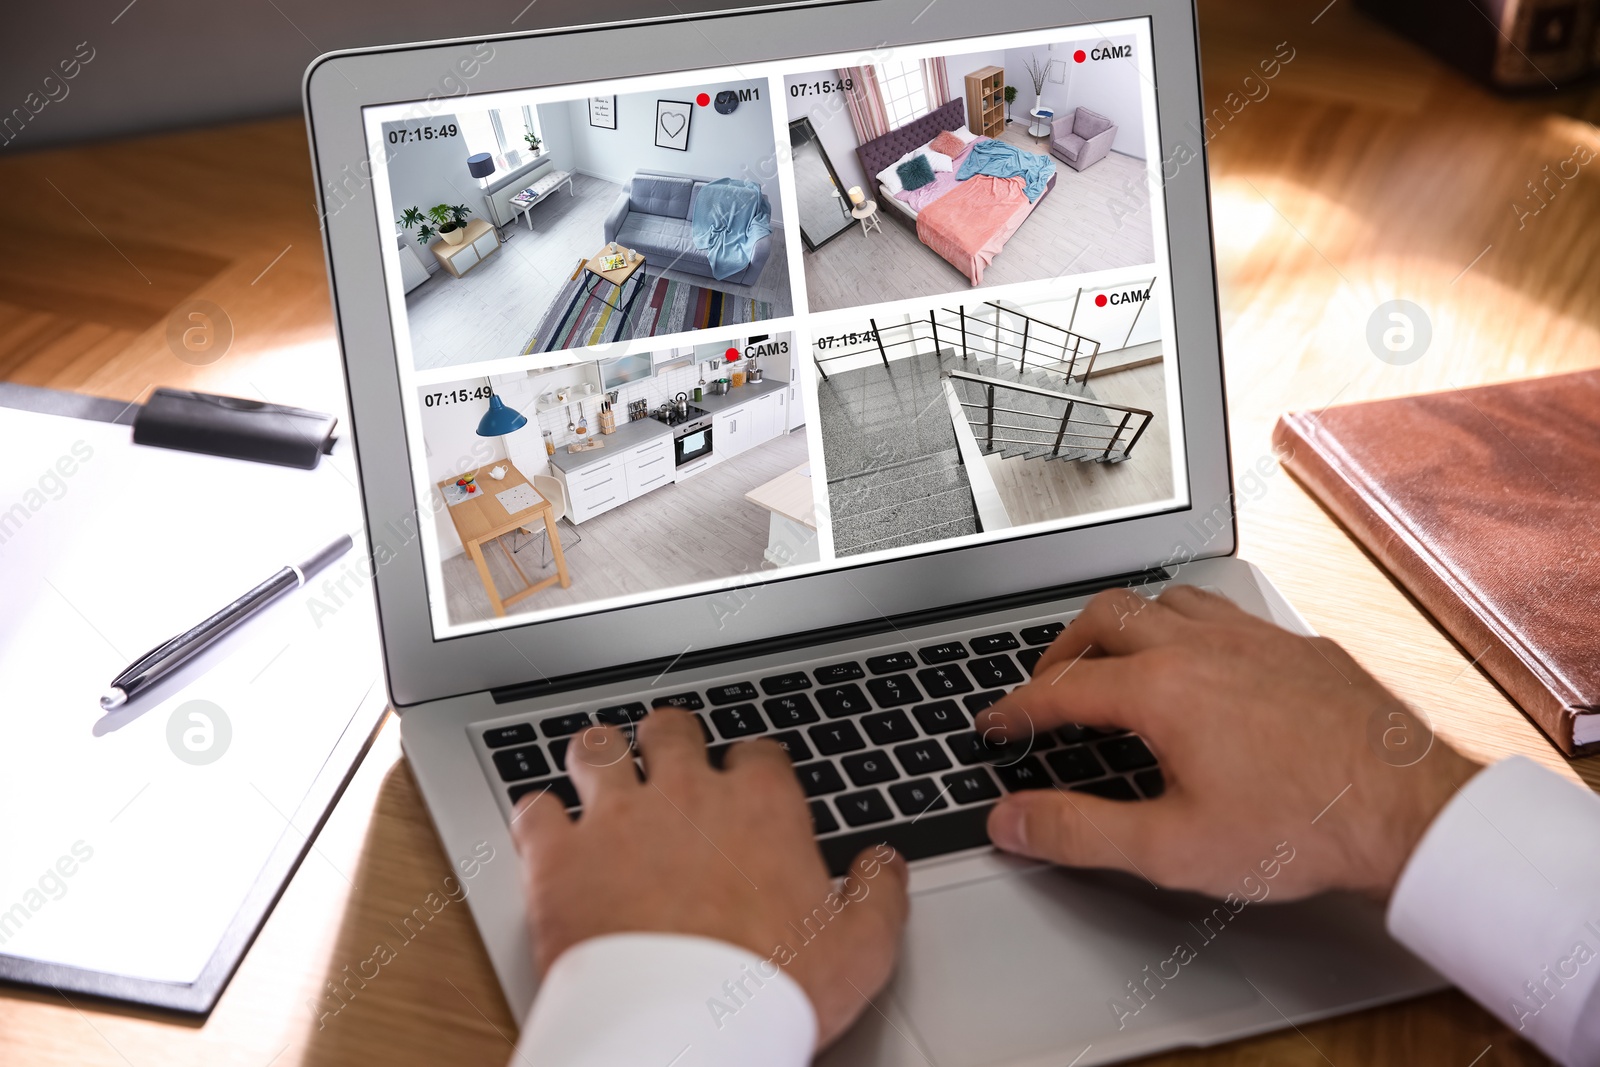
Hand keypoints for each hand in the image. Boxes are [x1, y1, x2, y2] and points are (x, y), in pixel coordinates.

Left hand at [509, 708, 909, 1047]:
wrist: (685, 1027)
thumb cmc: (769, 989)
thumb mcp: (859, 948)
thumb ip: (878, 895)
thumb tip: (886, 864)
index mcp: (760, 807)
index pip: (757, 753)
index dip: (751, 763)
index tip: (747, 778)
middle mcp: (686, 795)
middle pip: (671, 730)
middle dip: (668, 738)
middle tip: (665, 754)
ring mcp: (617, 819)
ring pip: (597, 751)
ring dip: (598, 756)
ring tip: (598, 765)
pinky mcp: (559, 857)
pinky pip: (535, 811)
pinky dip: (538, 818)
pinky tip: (544, 830)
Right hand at [979, 585, 1480, 899]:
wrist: (1410, 811)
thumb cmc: (1301, 828)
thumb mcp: (1171, 848)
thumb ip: (1078, 830)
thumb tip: (1012, 819)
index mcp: (1161, 690)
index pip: (1061, 689)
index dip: (1016, 709)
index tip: (996, 724)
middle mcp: (1201, 647)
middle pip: (1104, 617)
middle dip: (1061, 649)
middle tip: (1047, 685)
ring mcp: (1253, 638)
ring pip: (1165, 600)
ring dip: (1125, 625)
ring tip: (1114, 660)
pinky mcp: (1296, 645)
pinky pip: (1223, 611)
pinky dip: (1186, 627)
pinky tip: (1200, 661)